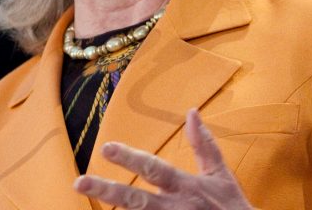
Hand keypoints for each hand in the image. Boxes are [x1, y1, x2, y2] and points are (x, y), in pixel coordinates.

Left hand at [73, 108, 252, 208]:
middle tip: (79, 182)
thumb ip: (204, 144)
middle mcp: (176, 209)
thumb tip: (192, 111)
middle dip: (107, 191)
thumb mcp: (220, 174)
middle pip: (136, 201)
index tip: (106, 147)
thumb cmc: (232, 207)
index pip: (154, 169)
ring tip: (83, 200)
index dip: (130, 158)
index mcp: (186, 187)